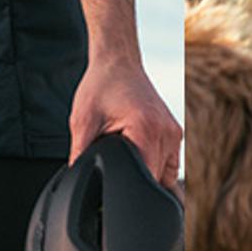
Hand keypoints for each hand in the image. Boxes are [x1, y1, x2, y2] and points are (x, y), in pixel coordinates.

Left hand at [69, 54, 180, 185]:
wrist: (117, 63)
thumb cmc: (100, 87)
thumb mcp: (82, 122)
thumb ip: (80, 155)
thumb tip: (77, 180)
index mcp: (147, 129)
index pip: (145, 179)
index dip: (127, 188)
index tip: (113, 184)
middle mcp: (167, 132)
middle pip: (156, 180)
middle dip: (134, 180)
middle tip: (115, 163)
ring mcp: (174, 133)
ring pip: (165, 174)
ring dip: (146, 173)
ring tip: (127, 154)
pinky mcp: (174, 132)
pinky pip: (169, 163)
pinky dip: (154, 164)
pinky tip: (137, 152)